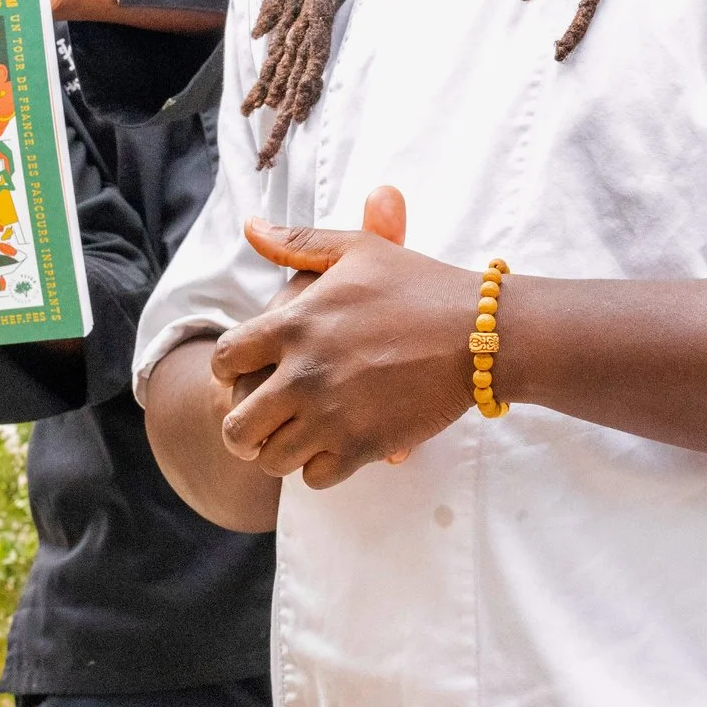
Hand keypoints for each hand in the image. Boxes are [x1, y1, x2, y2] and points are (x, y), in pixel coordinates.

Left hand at [214, 187, 470, 487]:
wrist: (481, 334)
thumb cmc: (420, 285)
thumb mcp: (356, 250)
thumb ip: (297, 242)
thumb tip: (250, 227)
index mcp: (293, 324)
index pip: (225, 360)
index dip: (228, 369)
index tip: (245, 372)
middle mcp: (302, 375)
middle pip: (238, 426)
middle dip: (243, 427)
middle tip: (262, 422)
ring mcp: (330, 416)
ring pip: (271, 459)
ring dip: (280, 450)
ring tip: (297, 436)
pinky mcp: (362, 448)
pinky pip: (314, 479)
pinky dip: (319, 468)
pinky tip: (335, 447)